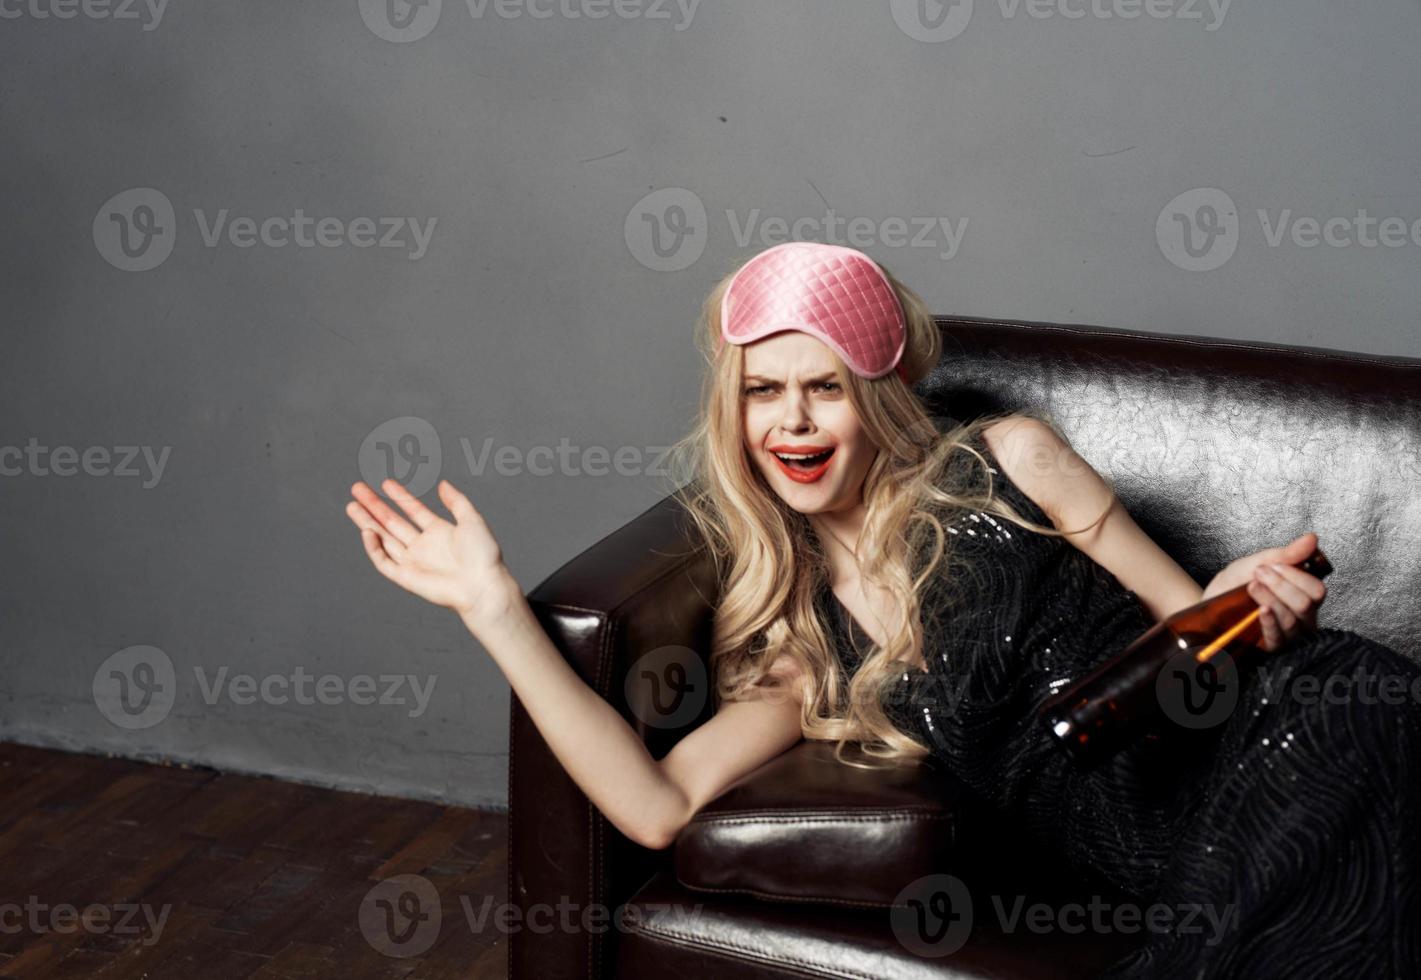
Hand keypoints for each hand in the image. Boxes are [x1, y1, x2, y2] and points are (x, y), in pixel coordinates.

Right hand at [345, 478, 516, 625]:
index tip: (385, 482)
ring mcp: (413, 561)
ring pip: (384, 539)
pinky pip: (384, 562)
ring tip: (351, 506)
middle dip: (374, 506)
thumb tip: (442, 484)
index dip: (399, 496)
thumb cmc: (483, 555)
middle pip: (392, 522)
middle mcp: (423, 546)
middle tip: (357, 489)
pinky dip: (374, 548)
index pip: (413, 510)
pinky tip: (368, 531)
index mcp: (439, 532)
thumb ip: (456, 501)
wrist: (482, 585)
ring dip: (367, 522)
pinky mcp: (406, 578)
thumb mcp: (472, 520)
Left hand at [1201, 532, 1326, 651]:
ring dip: (1270, 597)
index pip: (1316, 590)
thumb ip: (1285, 554)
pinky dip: (1270, 621)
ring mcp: (1287, 634)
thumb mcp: (1255, 564)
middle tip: (1259, 575)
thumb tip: (1312, 539)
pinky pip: (1279, 638)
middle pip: (1307, 603)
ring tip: (1251, 586)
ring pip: (1293, 619)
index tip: (1270, 566)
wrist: (1207, 604)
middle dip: (1280, 585)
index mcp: (1302, 595)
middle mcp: (1300, 617)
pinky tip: (1262, 609)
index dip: (1295, 575)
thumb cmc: (1233, 585)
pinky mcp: (1270, 647)